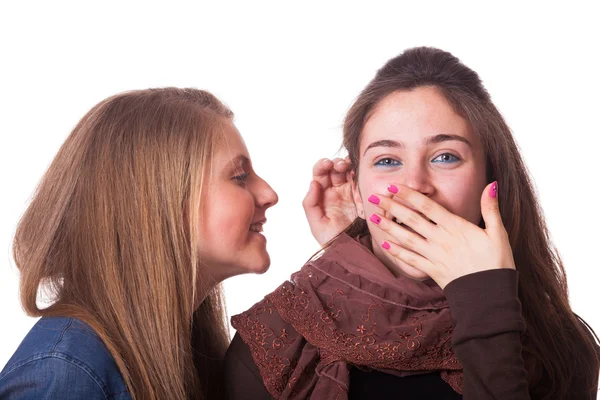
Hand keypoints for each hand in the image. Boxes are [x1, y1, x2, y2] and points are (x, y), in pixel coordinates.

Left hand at [302, 158, 355, 245]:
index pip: (320, 175)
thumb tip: (313, 183)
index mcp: (322, 195)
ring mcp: (350, 193)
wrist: (351, 252)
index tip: (326, 164)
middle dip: (336, 163)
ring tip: (347, 167)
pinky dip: (360, 175)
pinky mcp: (363, 197)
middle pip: (335, 170)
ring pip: (349, 172)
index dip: (322, 166)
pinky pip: (362, 182)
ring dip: (348, 165)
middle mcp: (336, 191)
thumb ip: (310, 204)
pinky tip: (358, 175)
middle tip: (340, 165)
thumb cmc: (332, 241)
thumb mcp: (316, 224)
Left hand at [368, 182, 514, 288]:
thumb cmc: (497, 262)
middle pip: (412, 219)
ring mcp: (434, 255)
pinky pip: (410, 259)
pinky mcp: (432, 270)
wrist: (491, 295)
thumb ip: (491, 208)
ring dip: (389, 227)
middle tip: (374, 197)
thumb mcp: (498, 232)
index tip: (394, 187)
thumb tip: (492, 184)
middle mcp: (441, 239)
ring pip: (407, 238)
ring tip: (374, 217)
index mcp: (456, 227)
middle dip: (392, 207)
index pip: (427, 207)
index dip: (409, 195)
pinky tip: (384, 244)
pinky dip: (397, 251)